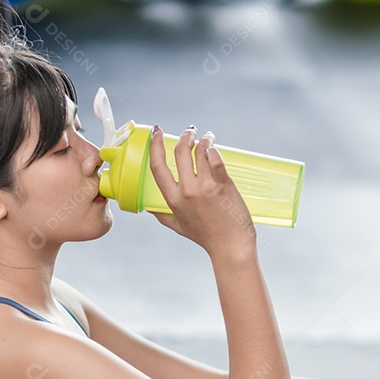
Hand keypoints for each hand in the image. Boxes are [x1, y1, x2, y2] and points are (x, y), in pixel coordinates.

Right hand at [148, 125, 255, 255]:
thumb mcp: (178, 227)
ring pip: (200, 152)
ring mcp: (205, 187)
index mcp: (173, 199)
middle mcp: (187, 191)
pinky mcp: (223, 185)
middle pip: (180, 152)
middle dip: (185, 136)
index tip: (157, 133)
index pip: (157, 166)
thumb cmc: (206, 237)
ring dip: (203, 140)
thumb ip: (162, 215)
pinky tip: (215, 148)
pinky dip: (214, 150)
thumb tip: (150, 208)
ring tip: (207, 137)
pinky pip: (216, 159)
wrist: (230, 246)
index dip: (155, 146)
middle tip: (191, 132)